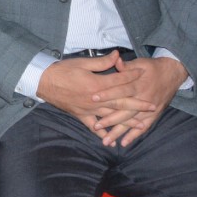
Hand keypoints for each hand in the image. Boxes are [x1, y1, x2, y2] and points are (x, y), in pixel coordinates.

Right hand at [37, 53, 156, 142]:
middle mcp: (94, 100)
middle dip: (138, 104)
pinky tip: (112, 140)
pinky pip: (94, 127)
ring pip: (111, 117)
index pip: (119, 81)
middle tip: (152, 106)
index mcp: (96, 84)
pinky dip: (103, 134)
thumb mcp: (82, 62)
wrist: (43, 82)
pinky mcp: (81, 115)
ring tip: (142, 124)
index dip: (132, 76)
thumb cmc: (62, 70)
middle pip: (121, 102)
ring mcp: (88, 110)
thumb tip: (117, 55)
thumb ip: (102, 61)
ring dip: (127, 121)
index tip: (144, 74)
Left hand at [89, 56, 187, 146]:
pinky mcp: (154, 115)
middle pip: (125, 110)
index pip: (121, 90)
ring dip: (119, 131)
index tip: (93, 98)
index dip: (107, 94)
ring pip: (132, 122)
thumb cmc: (152, 67)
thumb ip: (126, 66)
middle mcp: (144, 98)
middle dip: (110, 119)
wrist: (172, 73)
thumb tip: (115, 60)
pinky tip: (124, 143)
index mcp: (138, 84)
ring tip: (106, 141)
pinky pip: (143, 127)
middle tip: (97, 126)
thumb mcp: (140, 63)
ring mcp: (149, 109)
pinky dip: (134, 135)